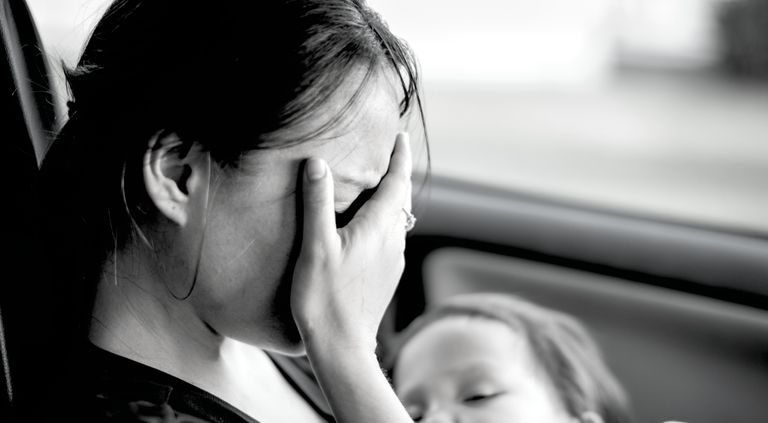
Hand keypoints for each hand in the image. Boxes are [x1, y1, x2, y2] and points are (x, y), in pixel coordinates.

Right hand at [291, 133, 411, 353]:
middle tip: (391, 153)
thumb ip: (318, 202)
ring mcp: (394, 260)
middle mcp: (394, 240)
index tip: (401, 137)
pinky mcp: (389, 276)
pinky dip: (387, 220)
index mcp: (379, 227)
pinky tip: (370, 226)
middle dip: (398, 174)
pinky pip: (393, 237)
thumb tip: (318, 162)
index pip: (397, 181)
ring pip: (399, 219)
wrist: (343, 347)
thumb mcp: (316, 245)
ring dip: (393, 198)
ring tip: (379, 185)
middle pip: (402, 198)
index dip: (399, 157)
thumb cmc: (324, 297)